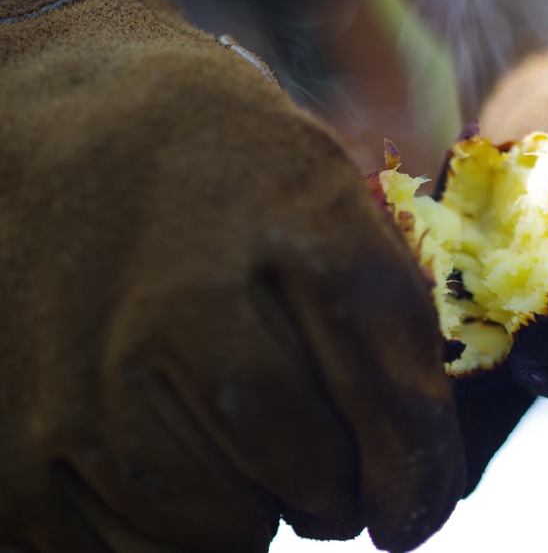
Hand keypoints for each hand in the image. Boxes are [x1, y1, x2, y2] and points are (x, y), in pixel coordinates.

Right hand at [0, 0, 465, 548]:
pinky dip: (173, 526)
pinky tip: (165, 452)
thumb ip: (387, 313)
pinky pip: (132, 550)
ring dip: (252, 503)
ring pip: (227, 528)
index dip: (415, 468)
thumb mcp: (326, 193)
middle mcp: (181, 306)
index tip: (415, 508)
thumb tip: (416, 476)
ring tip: (225, 431)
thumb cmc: (218, 168)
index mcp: (290, 225)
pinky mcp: (14, 454)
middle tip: (313, 450)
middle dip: (336, 487)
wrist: (57, 128)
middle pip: (311, 475)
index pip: (388, 387)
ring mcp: (84, 385)